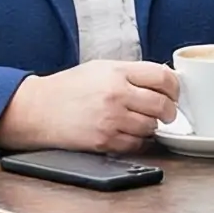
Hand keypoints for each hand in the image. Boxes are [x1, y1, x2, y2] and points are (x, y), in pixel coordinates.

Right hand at [0, 60, 177, 153]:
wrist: (39, 109)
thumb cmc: (68, 88)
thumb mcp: (99, 68)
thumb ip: (130, 73)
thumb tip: (162, 80)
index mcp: (116, 72)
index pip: (162, 77)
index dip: (174, 87)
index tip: (173, 92)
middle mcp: (116, 94)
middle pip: (162, 104)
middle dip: (169, 110)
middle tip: (166, 112)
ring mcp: (110, 119)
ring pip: (151, 126)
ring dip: (151, 126)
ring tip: (139, 120)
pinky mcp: (104, 141)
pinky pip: (136, 144)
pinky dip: (137, 140)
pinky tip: (128, 133)